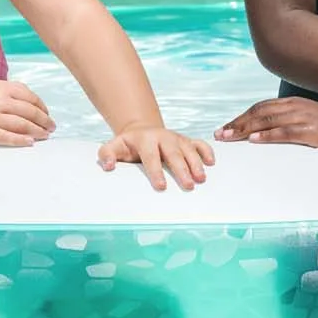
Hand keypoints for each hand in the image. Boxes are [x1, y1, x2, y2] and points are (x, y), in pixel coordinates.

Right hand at [0, 81, 54, 145]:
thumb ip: (11, 91)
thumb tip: (34, 103)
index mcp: (1, 88)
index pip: (30, 97)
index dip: (42, 107)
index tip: (47, 114)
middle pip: (29, 112)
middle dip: (44, 120)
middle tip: (51, 127)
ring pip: (20, 125)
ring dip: (36, 131)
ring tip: (45, 135)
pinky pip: (6, 137)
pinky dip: (20, 140)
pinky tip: (30, 142)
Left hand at [98, 125, 214, 191]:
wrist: (141, 129)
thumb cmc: (128, 144)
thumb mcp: (113, 146)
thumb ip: (106, 155)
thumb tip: (108, 166)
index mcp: (145, 140)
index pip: (151, 157)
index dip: (156, 172)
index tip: (161, 187)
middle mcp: (163, 137)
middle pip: (174, 154)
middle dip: (182, 170)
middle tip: (189, 185)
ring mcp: (177, 138)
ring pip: (189, 149)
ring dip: (196, 163)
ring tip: (201, 178)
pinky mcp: (186, 140)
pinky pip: (199, 143)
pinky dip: (206, 151)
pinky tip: (211, 162)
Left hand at [215, 98, 317, 151]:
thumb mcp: (310, 120)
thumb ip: (291, 122)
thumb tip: (269, 132)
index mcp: (294, 103)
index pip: (261, 107)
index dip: (242, 117)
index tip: (227, 127)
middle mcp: (296, 107)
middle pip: (259, 113)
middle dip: (237, 123)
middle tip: (220, 134)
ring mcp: (304, 118)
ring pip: (267, 120)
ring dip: (246, 129)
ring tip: (230, 137)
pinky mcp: (312, 131)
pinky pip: (285, 132)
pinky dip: (268, 135)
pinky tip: (255, 139)